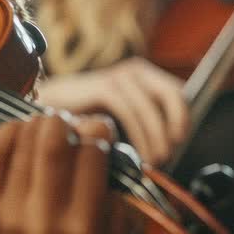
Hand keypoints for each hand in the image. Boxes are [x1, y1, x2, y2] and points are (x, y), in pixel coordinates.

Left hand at [0, 114, 129, 233]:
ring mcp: (12, 208)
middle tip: (68, 126)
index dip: (98, 132)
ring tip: (45, 129)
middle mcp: (48, 218)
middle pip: (58, 138)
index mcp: (83, 230)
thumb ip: (115, 214)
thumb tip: (120, 165)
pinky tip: (19, 135)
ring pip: (27, 137)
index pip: (95, 155)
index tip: (97, 132)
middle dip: (66, 121)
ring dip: (39, 122)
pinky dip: (10, 131)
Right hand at [38, 57, 187, 165]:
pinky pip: (130, 112)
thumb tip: (173, 148)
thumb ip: (148, 124)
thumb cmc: (89, 118)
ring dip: (156, 138)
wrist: (51, 109)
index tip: (178, 144)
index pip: (177, 93)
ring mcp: (119, 77)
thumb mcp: (125, 117)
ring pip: (150, 108)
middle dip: (175, 126)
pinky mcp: (104, 88)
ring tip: (153, 162)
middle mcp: (135, 71)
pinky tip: (137, 155)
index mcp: (144, 75)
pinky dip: (139, 136)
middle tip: (169, 153)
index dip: (183, 119)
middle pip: (172, 94)